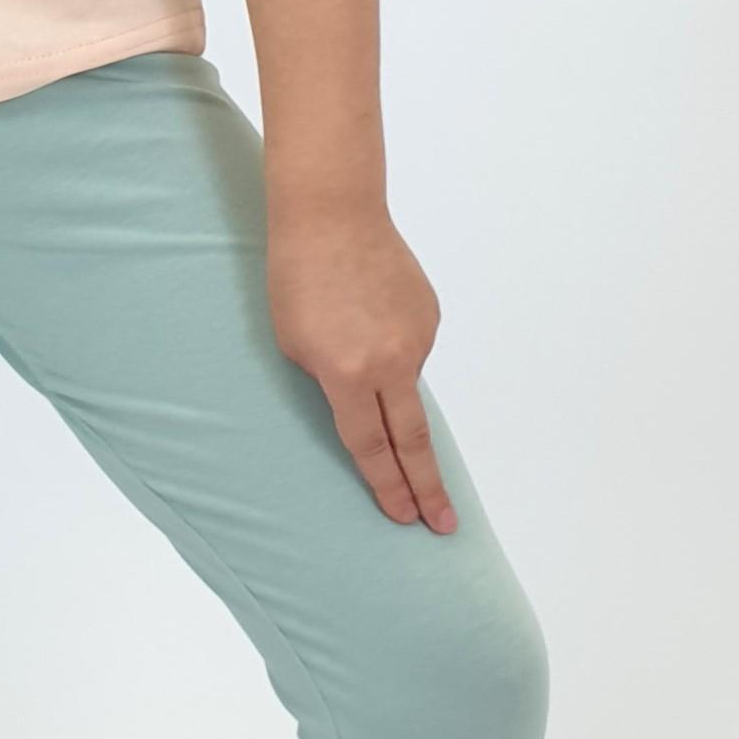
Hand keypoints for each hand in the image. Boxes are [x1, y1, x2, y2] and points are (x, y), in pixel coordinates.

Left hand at [265, 203, 457, 530]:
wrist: (333, 213)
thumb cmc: (297, 276)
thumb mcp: (293, 344)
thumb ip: (329, 381)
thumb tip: (364, 401)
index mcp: (348, 375)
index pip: (369, 447)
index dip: (386, 486)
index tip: (404, 517)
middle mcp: (390, 362)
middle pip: (413, 441)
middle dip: (428, 487)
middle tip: (445, 524)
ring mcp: (417, 339)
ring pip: (404, 382)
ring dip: (384, 379)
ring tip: (348, 331)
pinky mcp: (429, 316)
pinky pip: (409, 346)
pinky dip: (390, 344)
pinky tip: (368, 314)